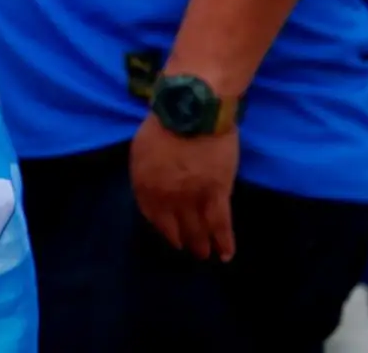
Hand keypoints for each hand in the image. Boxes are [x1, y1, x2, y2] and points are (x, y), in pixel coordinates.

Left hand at [130, 113, 238, 261]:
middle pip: (174, 226)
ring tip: (204, 255)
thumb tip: (153, 184)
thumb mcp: (141, 148)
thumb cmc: (163, 122)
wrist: (191, 111)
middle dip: (181, 239)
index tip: (168, 232)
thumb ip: (146, 171)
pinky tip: (226, 254)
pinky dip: (224, 241)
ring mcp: (192, 198)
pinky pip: (221, 224)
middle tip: (186, 249)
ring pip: (198, 229)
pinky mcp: (217, 194)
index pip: (151, 213)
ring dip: (201, 245)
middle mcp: (166, 197)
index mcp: (144, 184)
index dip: (161, 225)